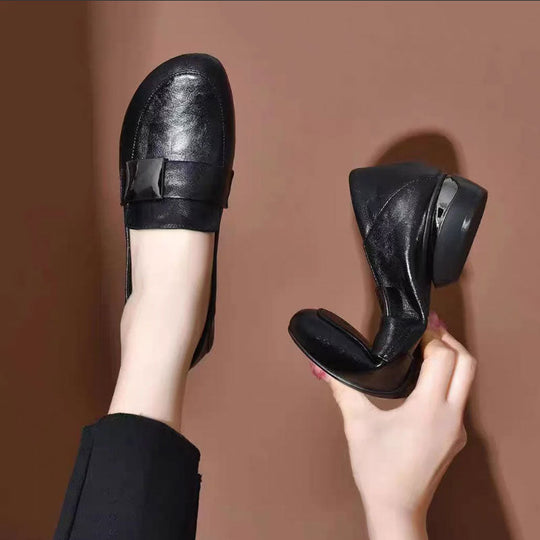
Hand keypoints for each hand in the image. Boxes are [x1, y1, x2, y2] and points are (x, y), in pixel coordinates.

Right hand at [312, 313, 475, 539]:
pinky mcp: (454, 437)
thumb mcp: (357, 425)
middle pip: (467, 364)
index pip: (445, 358)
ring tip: (428, 348)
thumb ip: (342, 390)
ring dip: (452, 359)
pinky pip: (459, 398)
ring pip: (467, 381)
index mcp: (429, 409)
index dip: (432, 338)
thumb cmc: (378, 471)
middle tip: (428, 330)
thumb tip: (322, 369)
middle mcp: (450, 416)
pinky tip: (426, 380)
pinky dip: (448, 380)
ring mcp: (456, 428)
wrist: (396, 509)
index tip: (415, 332)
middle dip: (450, 341)